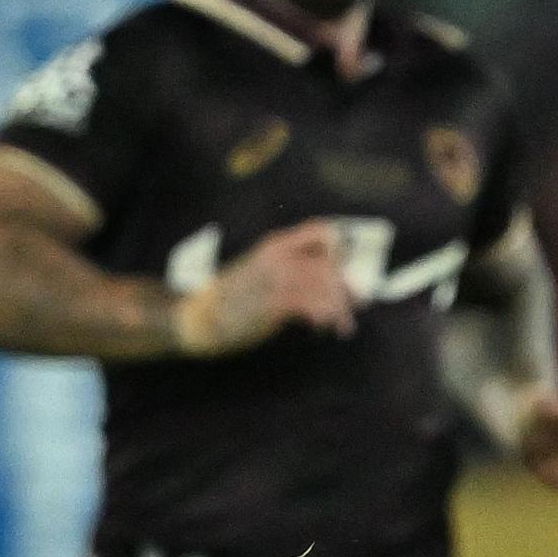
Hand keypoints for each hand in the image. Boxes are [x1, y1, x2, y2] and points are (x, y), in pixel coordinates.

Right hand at [178, 219, 355, 354]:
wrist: (198, 316)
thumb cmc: (234, 297)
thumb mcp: (262, 273)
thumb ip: (292, 270)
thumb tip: (330, 281)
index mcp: (276, 244)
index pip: (320, 230)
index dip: (340, 248)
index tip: (346, 269)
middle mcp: (278, 256)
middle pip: (329, 263)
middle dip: (347, 286)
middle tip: (358, 304)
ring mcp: (276, 278)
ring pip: (325, 286)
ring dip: (340, 307)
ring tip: (342, 325)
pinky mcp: (274, 302)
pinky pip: (312, 305)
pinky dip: (324, 316)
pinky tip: (322, 326)